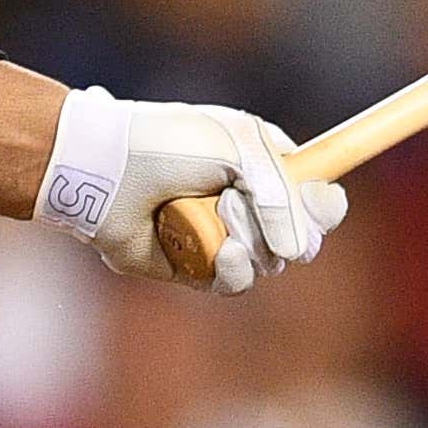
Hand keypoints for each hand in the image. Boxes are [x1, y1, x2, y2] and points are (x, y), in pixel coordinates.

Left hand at [55, 96, 338, 294]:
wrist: (105, 170)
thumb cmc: (168, 145)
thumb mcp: (238, 148)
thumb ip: (282, 194)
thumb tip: (298, 251)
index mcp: (262, 165)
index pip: (315, 194)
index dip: (322, 204)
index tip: (319, 200)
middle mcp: (245, 204)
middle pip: (301, 235)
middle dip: (285, 221)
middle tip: (245, 198)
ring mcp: (220, 237)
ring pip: (270, 261)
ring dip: (252, 238)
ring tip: (218, 211)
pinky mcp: (194, 268)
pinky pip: (236, 282)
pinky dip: (234, 267)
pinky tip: (222, 251)